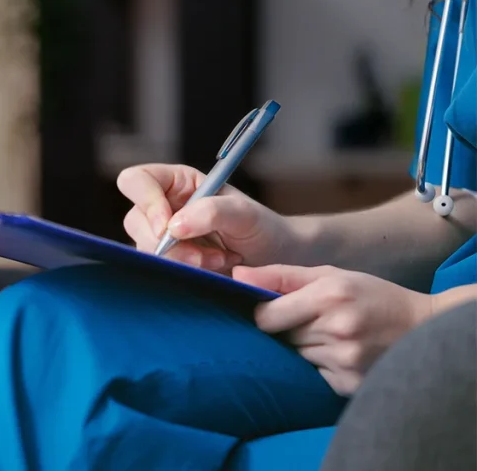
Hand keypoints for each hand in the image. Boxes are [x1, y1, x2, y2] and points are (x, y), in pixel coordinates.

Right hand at [117, 163, 300, 271]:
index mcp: (176, 182)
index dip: (146, 202)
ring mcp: (161, 236)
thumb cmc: (261, 227)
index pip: (136, 181)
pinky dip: (186, 272)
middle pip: (136, 220)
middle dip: (170, 244)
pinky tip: (212, 270)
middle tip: (206, 256)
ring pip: (146, 249)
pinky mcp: (166, 261)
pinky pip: (159, 269)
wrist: (273, 259)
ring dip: (183, 261)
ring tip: (219, 261)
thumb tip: (173, 227)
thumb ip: (211, 211)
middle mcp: (162, 206)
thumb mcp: (244, 213)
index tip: (168, 229)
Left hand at [235, 265, 431, 395]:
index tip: (274, 311)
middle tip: (313, 322)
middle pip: (281, 337)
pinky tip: (342, 354)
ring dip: (305, 348)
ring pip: (296, 357)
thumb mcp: (329, 275)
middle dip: (288, 330)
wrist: (423, 327)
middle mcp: (337, 329)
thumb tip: (235, 276)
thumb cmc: (369, 295)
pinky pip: (314, 375)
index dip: (265, 315)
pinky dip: (320, 366)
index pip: (265, 317)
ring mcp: (345, 360)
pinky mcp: (350, 383)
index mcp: (328, 296)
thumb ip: (279, 276)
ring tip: (332, 336)